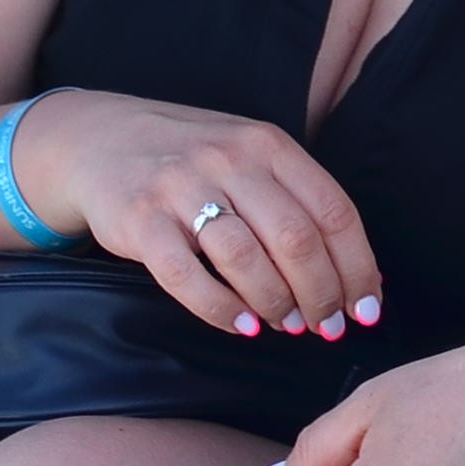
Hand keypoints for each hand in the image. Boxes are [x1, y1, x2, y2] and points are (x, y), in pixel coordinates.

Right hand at [18, 87, 384, 339]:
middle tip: (327, 326)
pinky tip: (242, 325)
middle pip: (296, 239)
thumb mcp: (249, 157)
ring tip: (288, 324)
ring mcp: (182, 188)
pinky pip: (187, 276)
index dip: (357, 266)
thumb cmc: (192, 160)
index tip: (366, 307)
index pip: (333, 211)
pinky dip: (221, 309)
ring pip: (246, 258)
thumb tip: (354, 271)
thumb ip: (296, 201)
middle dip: (321, 293)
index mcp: (269, 145)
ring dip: (277, 303)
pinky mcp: (140, 220)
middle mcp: (231, 160)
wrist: (98, 140)